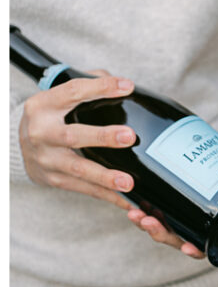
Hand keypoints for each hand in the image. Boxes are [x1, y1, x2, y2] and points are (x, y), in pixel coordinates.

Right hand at [18, 72, 137, 206]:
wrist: (19, 148)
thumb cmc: (48, 120)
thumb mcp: (56, 99)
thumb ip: (87, 87)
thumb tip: (122, 85)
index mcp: (43, 105)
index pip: (73, 92)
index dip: (100, 88)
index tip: (126, 87)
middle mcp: (41, 132)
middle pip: (74, 135)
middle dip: (103, 136)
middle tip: (129, 136)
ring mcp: (47, 159)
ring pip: (79, 169)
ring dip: (105, 177)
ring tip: (128, 182)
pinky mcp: (54, 180)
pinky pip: (85, 189)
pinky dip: (107, 196)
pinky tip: (127, 201)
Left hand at [126, 131, 217, 256]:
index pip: (207, 246)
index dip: (196, 251)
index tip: (188, 248)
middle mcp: (198, 220)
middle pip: (177, 238)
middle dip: (160, 234)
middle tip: (148, 221)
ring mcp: (180, 208)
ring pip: (161, 225)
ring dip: (145, 222)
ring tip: (134, 212)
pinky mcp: (165, 192)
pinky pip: (150, 205)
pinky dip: (139, 204)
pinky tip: (127, 199)